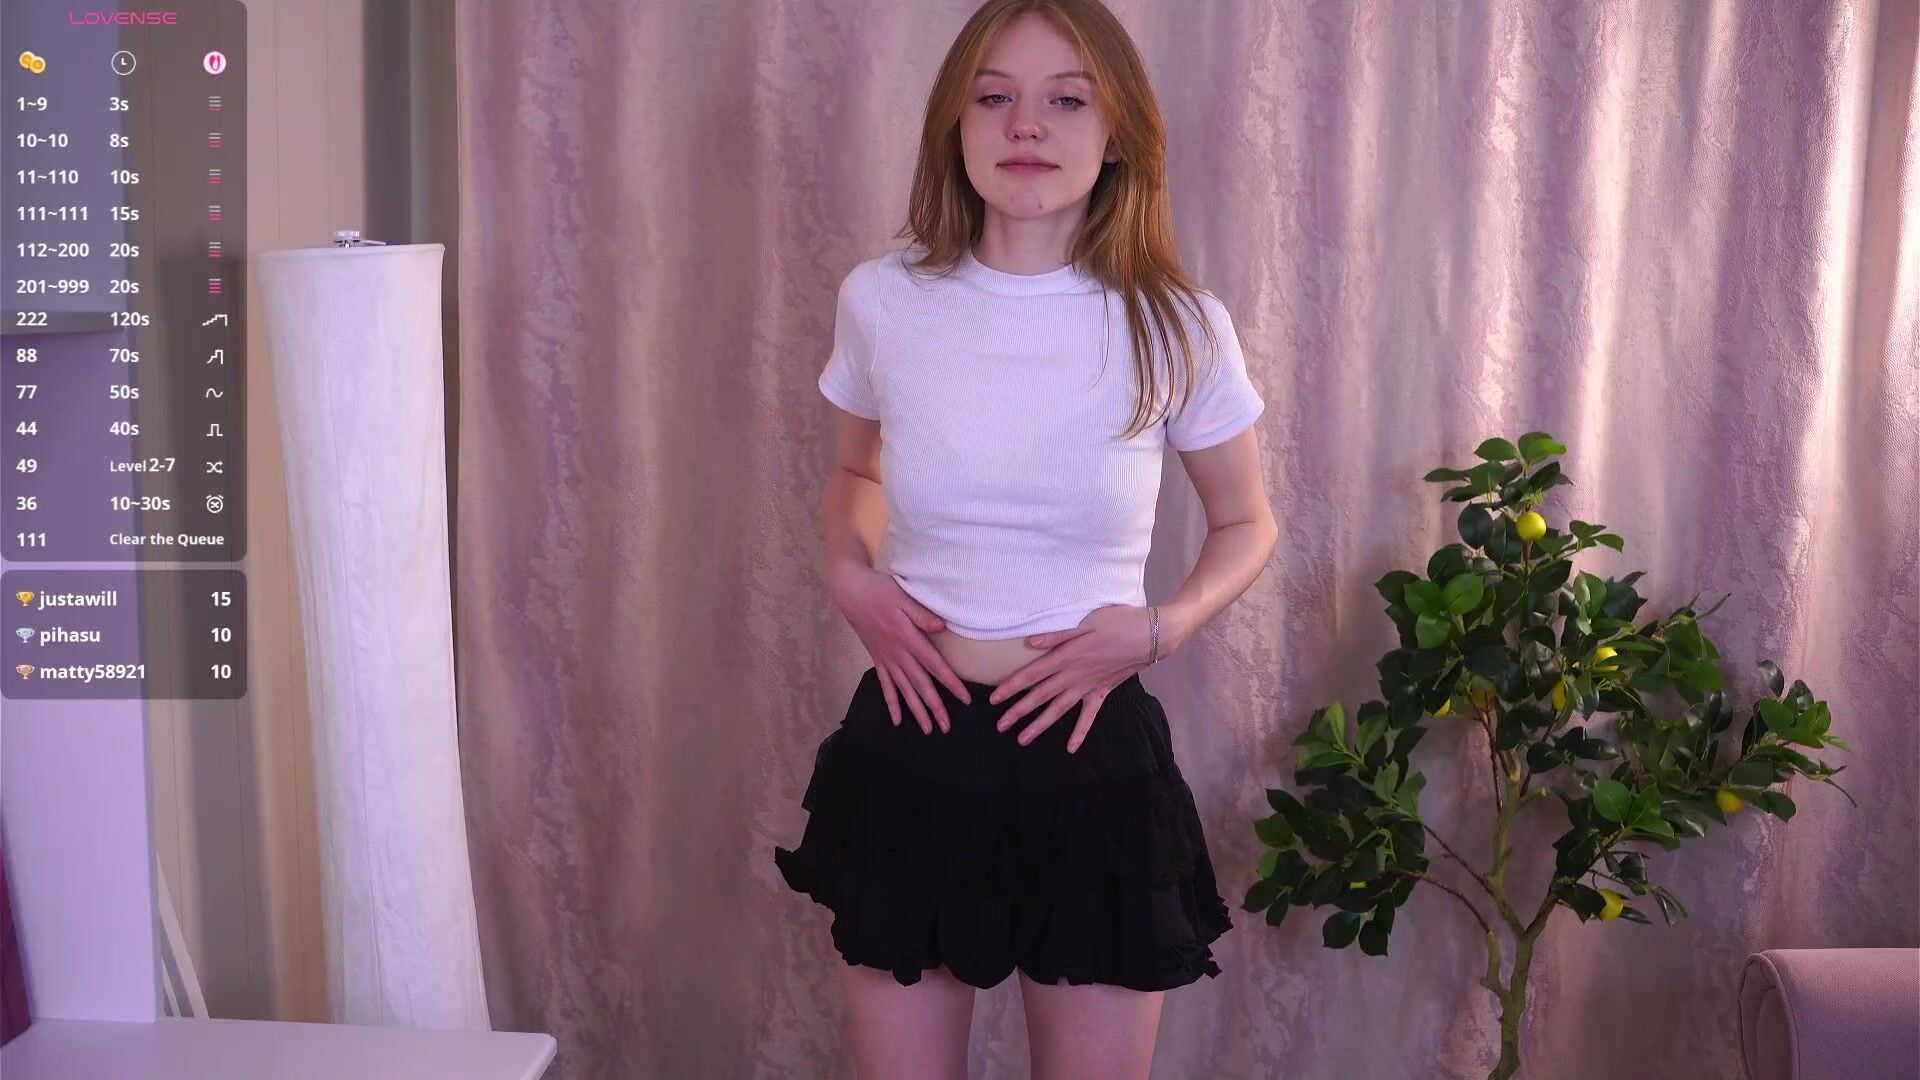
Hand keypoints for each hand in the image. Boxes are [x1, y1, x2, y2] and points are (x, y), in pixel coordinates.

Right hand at [828, 561, 971, 733]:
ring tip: (927, 729)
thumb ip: (923, 615)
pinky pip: (885, 686)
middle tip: (946, 727)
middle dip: (935, 707)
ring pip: (904, 691)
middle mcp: (898, 654)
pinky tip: (897, 720)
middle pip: (920, 685)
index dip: (950, 683)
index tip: (964, 699)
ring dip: (916, 711)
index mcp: (909, 639)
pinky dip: (891, 703)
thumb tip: (943, 626)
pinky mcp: (877, 659)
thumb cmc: (881, 591)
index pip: (935, 666)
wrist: (852, 593)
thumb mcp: (904, 598)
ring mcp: (887, 659)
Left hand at [988, 604, 1155, 753]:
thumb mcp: (1086, 621)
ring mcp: (1088, 687)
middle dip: (1018, 712)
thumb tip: (1029, 643)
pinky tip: (1071, 748)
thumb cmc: (1118, 622)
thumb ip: (1057, 634)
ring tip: (1022, 740)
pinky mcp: (1103, 692)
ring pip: (1059, 709)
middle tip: (999, 726)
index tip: (994, 699)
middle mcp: (1074, 676)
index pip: (1032, 674)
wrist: (1152, 636)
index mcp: (1066, 656)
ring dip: (1040, 725)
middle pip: (1041, 696)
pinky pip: (1089, 716)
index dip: (1012, 687)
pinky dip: (1080, 732)